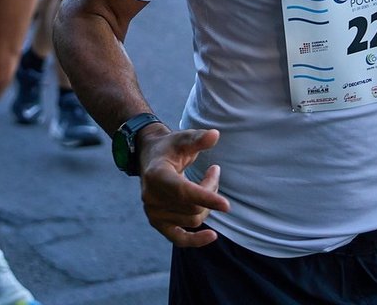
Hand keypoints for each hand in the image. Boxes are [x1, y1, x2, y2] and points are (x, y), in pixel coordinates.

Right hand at [138, 126, 229, 246]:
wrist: (149, 158)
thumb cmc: (170, 147)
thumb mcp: (183, 138)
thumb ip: (198, 138)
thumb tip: (215, 135)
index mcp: (157, 175)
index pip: (184, 192)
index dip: (206, 197)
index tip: (226, 205)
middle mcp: (152, 197)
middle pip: (193, 206)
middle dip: (210, 191)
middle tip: (214, 171)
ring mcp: (154, 213)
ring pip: (193, 220)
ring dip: (207, 205)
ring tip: (206, 183)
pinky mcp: (157, 223)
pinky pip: (179, 239)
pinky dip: (195, 241)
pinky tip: (212, 236)